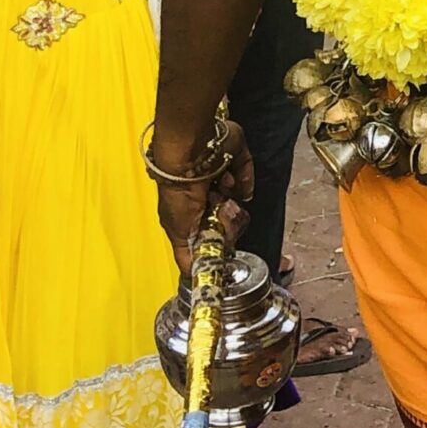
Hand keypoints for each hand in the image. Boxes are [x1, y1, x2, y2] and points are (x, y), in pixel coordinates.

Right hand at [154, 119, 254, 274]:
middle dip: (227, 219)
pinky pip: (248, 176)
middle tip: (219, 211)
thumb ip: (187, 256)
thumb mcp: (178, 232)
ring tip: (220, 190)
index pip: (212, 233)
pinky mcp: (237, 161)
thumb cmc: (178, 190)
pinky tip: (228, 174)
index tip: (227, 248)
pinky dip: (241, 177)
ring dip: (231, 197)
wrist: (191, 151)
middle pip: (230, 218)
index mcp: (191, 212)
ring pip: (240, 200)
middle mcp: (206, 195)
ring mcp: (222, 177)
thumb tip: (193, 276)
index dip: (220, 240)